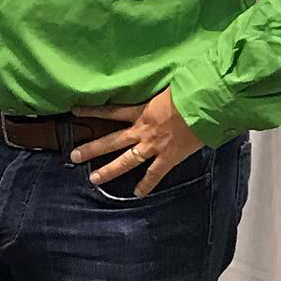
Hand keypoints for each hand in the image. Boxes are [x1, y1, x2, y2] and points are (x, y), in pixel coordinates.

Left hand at [69, 89, 204, 197]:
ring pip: (126, 161)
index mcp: (142, 111)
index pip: (111, 111)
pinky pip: (154, 174)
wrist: (206, 106)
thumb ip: (158, 91)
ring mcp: (154, 146)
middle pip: (111, 141)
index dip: (92, 111)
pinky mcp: (169, 158)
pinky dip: (146, 185)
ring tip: (93, 178)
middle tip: (74, 156)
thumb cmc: (190, 92)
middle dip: (91, 149)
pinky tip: (137, 194)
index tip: (75, 111)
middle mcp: (143, 131)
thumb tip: (160, 86)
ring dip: (109, 170)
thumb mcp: (168, 87)